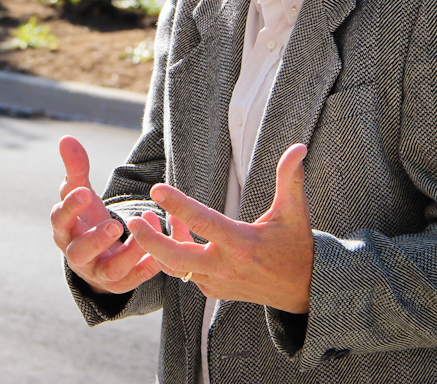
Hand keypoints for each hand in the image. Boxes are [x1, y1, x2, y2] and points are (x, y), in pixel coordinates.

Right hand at [50, 136, 161, 294]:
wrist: (97, 255)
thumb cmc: (87, 218)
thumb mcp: (81, 193)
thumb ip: (76, 168)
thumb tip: (66, 137)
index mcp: (65, 231)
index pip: (60, 220)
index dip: (70, 208)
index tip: (85, 192)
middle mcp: (77, 256)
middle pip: (78, 253)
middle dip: (96, 239)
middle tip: (115, 224)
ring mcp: (98, 272)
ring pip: (110, 270)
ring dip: (128, 252)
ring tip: (145, 229)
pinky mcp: (119, 284)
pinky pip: (133, 281)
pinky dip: (145, 268)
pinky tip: (158, 254)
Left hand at [128, 144, 314, 312]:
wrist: (304, 290)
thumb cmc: (297, 245)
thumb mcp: (295, 212)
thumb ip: (291, 179)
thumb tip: (299, 147)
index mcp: (241, 244)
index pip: (203, 223)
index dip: (178, 206)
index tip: (156, 189)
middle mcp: (225, 266)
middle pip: (176, 258)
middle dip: (149, 240)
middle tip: (132, 220)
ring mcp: (216, 282)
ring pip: (175, 267)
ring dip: (157, 245)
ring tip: (144, 220)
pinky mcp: (212, 291)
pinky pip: (184, 273)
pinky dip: (172, 255)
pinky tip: (171, 231)